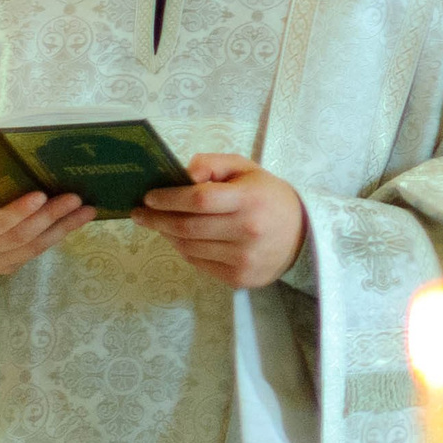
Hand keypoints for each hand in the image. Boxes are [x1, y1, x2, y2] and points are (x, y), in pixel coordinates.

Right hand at [0, 190, 93, 274]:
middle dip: (49, 216)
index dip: (16, 213)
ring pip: (31, 247)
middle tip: (74, 198)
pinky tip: (74, 221)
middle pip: (18, 236)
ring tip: (86, 210)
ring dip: (62, 228)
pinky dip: (55, 236)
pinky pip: (34, 252)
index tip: (40, 195)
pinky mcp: (4, 265)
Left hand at [130, 154, 305, 289]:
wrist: (302, 236)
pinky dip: (185, 250)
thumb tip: (183, 174)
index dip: (169, 198)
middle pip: (188, 227)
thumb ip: (213, 164)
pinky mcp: (239, 278)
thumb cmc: (268, 197)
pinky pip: (199, 263)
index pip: (199, 199)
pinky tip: (183, 239)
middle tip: (140, 213)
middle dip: (157, 219)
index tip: (149, 197)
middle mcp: (247, 231)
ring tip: (161, 224)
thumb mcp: (246, 169)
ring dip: (168, 235)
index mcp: (250, 199)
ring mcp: (243, 258)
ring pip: (189, 247)